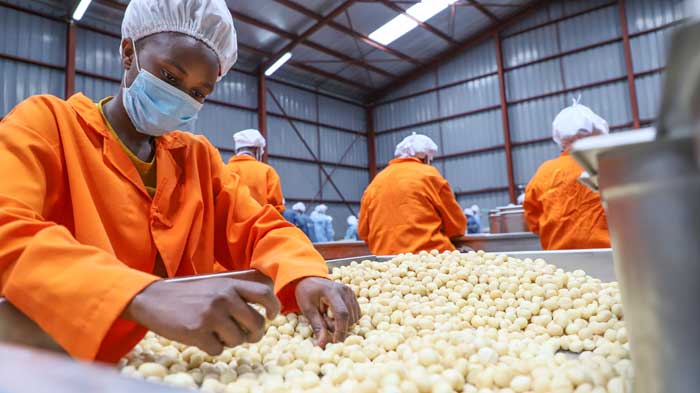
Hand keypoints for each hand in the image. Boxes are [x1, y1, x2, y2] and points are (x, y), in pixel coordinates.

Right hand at [123, 278, 279, 354]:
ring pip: (239, 340)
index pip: (264, 294)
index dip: (273, 307)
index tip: (270, 316)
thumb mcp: (214, 286)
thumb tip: (259, 315)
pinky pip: (218, 350)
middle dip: (254, 333)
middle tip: (246, 335)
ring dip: (231, 341)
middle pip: (256, 323)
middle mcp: (224, 298)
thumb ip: (235, 294)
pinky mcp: (198, 332)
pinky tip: (202, 337)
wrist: (152, 299)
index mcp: (230, 284)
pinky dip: (213, 348)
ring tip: (217, 334)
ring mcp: (211, 316)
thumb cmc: (186, 295)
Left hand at [295, 277, 359, 347]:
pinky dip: (347, 319)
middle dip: (337, 326)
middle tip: (323, 319)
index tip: (335, 342)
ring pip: (353, 318)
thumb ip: (317, 327)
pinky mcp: (353, 296)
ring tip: (328, 315)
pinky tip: (335, 314)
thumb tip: (321, 345)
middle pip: (348, 318)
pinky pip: (355, 314)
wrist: (310, 280)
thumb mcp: (308, 311)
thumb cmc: (306, 294)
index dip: (340, 330)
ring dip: (342, 323)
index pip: (341, 314)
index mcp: (332, 291)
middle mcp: (345, 290)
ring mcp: (351, 292)